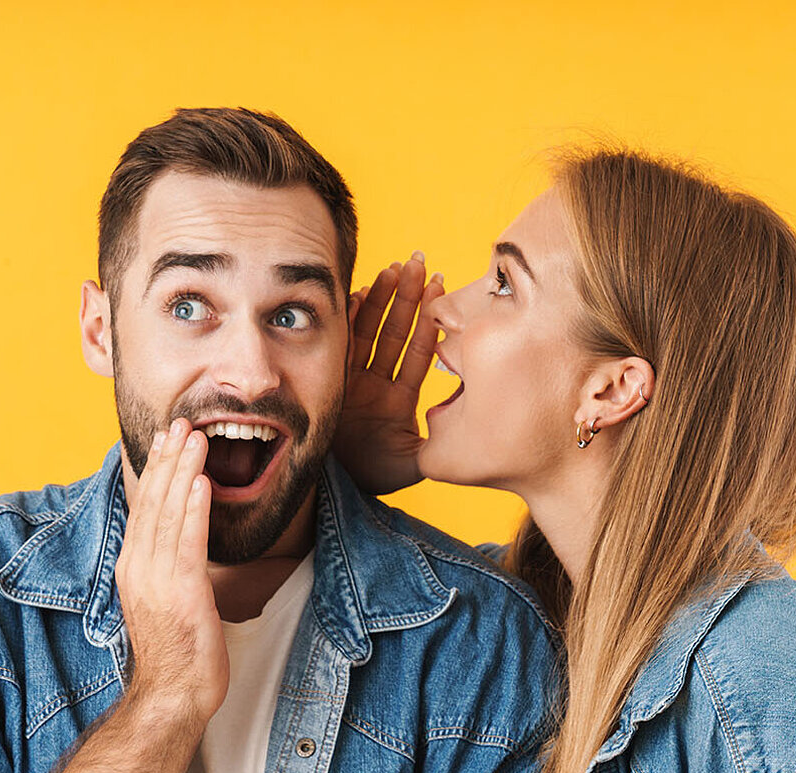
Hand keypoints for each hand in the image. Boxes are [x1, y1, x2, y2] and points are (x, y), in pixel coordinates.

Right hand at [116, 418, 227, 725]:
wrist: (171, 695)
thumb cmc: (175, 653)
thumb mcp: (162, 600)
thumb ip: (165, 567)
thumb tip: (178, 539)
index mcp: (132, 568)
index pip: (143, 508)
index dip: (156, 470)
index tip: (167, 439)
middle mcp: (138, 568)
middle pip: (152, 502)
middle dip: (168, 459)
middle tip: (181, 422)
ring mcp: (157, 580)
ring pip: (168, 514)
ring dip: (182, 472)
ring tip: (194, 438)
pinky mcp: (181, 593)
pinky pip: (187, 542)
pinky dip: (193, 509)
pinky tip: (201, 482)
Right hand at [335, 253, 444, 494]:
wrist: (333, 488)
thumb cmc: (372, 476)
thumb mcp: (412, 464)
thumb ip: (436, 448)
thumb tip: (463, 433)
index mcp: (398, 398)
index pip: (418, 352)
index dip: (429, 321)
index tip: (440, 288)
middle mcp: (376, 384)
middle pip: (394, 332)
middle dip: (408, 298)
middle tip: (419, 263)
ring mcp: (353, 380)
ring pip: (370, 332)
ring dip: (382, 300)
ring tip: (394, 269)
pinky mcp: (332, 380)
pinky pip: (342, 344)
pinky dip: (348, 319)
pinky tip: (358, 293)